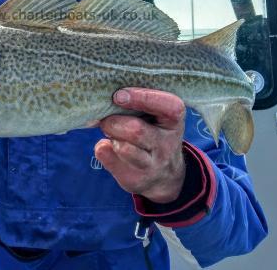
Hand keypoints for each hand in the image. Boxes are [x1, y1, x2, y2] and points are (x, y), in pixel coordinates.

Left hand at [95, 87, 185, 203]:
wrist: (164, 175)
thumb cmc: (154, 132)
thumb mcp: (158, 116)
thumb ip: (138, 103)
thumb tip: (103, 99)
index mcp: (174, 121)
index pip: (168, 106)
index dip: (142, 98)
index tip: (119, 95)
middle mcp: (167, 145)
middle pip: (136, 130)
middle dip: (114, 121)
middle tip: (106, 118)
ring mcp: (152, 166)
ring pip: (124, 148)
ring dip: (110, 136)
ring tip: (110, 132)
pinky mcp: (134, 179)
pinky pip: (108, 158)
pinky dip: (102, 148)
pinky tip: (108, 146)